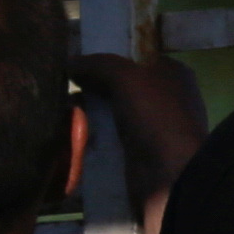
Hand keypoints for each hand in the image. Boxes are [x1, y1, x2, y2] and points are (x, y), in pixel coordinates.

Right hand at [74, 52, 209, 189]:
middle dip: (92, 87)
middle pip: (119, 86)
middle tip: (63, 88)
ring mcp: (152, 127)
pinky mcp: (140, 153)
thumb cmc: (155, 116)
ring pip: (112, 113)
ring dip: (89, 114)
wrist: (170, 175)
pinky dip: (93, 137)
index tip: (76, 63)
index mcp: (172, 73)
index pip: (133, 57)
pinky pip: (110, 139)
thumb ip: (98, 64)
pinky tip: (71, 135)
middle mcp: (165, 97)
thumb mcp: (126, 77)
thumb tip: (70, 62)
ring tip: (61, 112)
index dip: (106, 58)